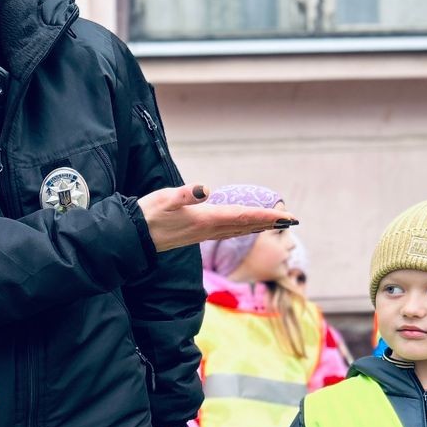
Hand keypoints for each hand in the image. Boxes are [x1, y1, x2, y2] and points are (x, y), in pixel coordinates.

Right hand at [137, 185, 296, 253]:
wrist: (134, 237)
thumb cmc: (148, 215)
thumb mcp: (165, 199)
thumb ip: (185, 194)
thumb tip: (205, 189)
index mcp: (206, 219)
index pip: (243, 216)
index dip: (266, 216)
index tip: (286, 216)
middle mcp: (209, 229)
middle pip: (246, 226)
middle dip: (270, 222)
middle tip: (292, 219)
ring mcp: (203, 234)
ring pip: (239, 230)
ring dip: (259, 226)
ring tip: (276, 223)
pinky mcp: (197, 234)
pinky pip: (228, 232)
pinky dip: (243, 228)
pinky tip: (245, 227)